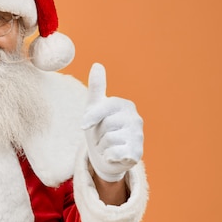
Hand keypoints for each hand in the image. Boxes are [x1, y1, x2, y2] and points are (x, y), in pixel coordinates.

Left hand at [82, 63, 143, 181]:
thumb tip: (97, 64)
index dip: (90, 118)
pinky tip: (113, 155)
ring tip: (106, 145)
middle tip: (101, 136)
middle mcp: (135, 119)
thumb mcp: (94, 107)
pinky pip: (115, 154)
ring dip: (102, 146)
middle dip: (97, 134)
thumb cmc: (99, 128)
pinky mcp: (137, 154)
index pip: (104, 108)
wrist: (106, 155)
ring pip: (109, 140)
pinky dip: (109, 157)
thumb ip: (97, 87)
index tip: (83, 126)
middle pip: (105, 125)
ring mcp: (138, 137)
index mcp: (124, 105)